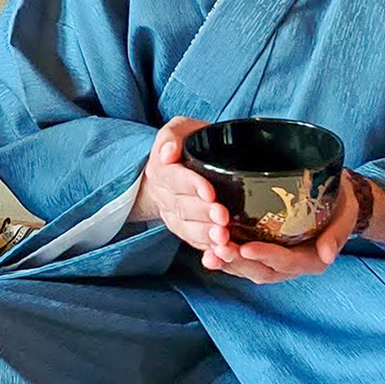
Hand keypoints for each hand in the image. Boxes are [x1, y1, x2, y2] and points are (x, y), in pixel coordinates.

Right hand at [127, 116, 228, 249]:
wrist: (173, 171)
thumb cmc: (183, 146)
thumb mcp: (178, 129)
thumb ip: (173, 134)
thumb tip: (168, 152)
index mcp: (162, 170)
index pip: (174, 178)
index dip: (191, 186)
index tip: (209, 193)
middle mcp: (165, 196)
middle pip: (182, 207)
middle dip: (203, 214)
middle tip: (222, 218)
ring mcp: (173, 216)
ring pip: (186, 228)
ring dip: (204, 235)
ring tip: (223, 238)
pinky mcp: (185, 230)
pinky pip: (193, 243)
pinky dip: (206, 250)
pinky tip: (221, 254)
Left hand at [201, 168, 362, 283]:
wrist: (336, 197)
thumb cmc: (340, 202)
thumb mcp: (345, 213)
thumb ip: (338, 233)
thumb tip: (328, 255)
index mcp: (312, 259)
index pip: (287, 262)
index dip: (267, 256)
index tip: (246, 247)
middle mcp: (291, 265)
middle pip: (262, 270)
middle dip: (239, 262)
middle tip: (218, 249)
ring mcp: (274, 259)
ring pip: (248, 268)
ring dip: (228, 263)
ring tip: (208, 253)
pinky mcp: (262, 250)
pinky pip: (241, 259)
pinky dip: (224, 257)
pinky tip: (206, 250)